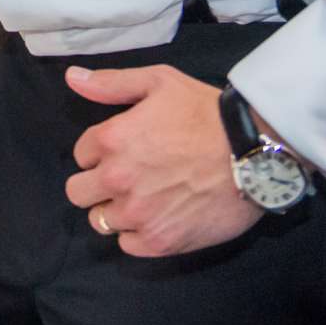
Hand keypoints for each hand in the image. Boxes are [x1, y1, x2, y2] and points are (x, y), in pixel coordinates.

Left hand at [62, 65, 261, 256]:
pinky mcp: (159, 242)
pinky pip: (127, 245)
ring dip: (116, 210)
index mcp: (111, 140)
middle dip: (96, 184)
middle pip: (78, 192)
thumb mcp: (159, 82)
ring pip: (100, 221)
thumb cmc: (206, 113)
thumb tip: (72, 78)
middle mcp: (116, 179)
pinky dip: (137, 234)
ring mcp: (137, 214)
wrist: (253, 152)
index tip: (123, 150)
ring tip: (145, 198)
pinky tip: (157, 218)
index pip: (81, 154)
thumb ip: (111, 83)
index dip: (100, 152)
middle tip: (125, 178)